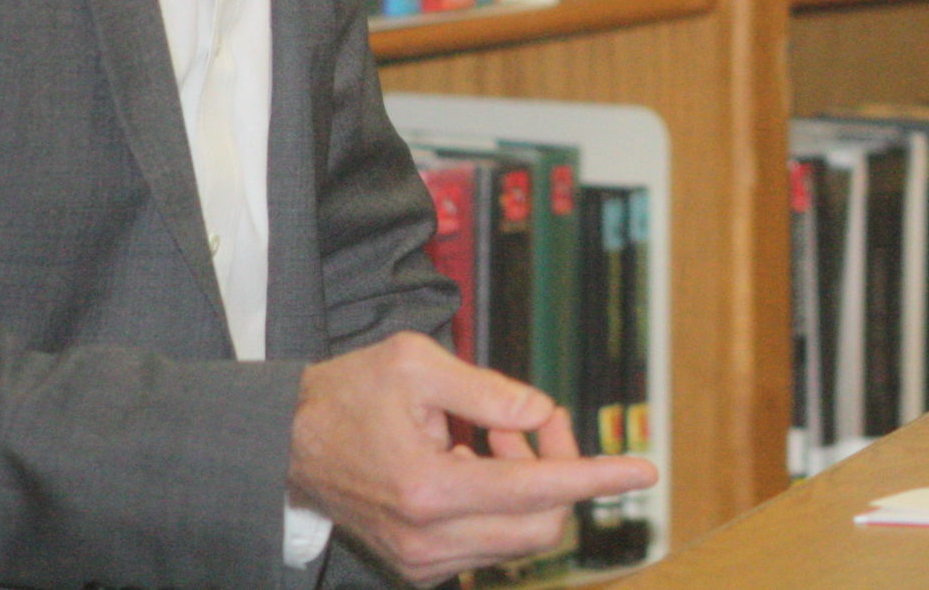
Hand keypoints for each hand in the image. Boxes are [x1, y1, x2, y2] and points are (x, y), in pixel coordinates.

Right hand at [287, 332, 657, 586]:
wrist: (284, 445)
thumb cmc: (346, 395)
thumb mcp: (415, 363)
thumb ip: (488, 390)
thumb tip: (542, 412)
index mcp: (429, 488)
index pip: (538, 490)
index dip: (596, 477)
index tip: (643, 470)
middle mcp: (428, 538)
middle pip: (542, 524)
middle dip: (560, 470)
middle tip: (535, 419)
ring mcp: (423, 560)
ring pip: (521, 536)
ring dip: (530, 483)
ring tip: (492, 430)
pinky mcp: (420, 565)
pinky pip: (491, 541)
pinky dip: (503, 500)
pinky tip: (474, 457)